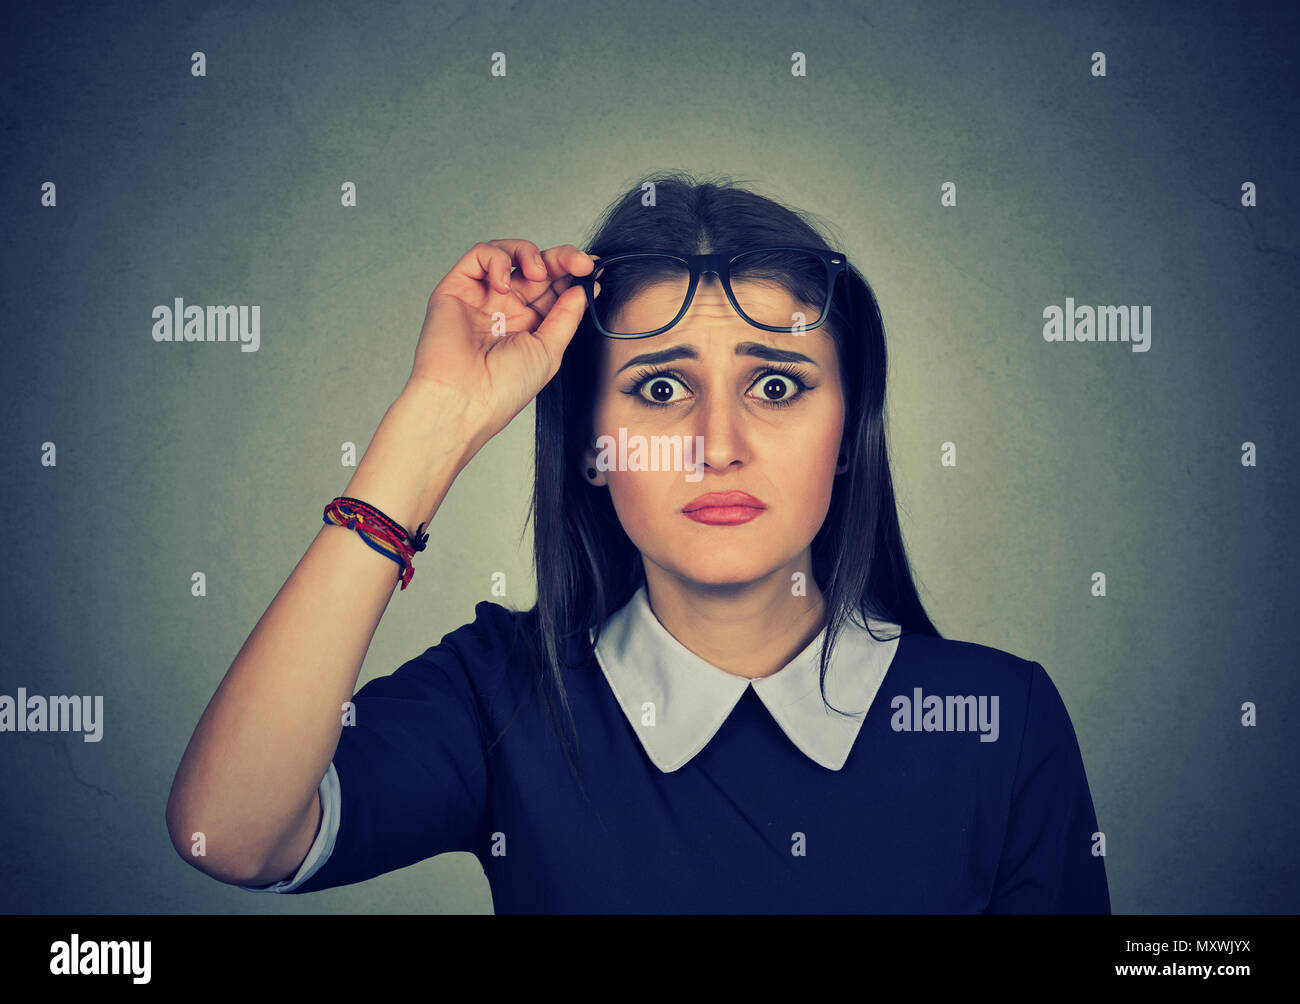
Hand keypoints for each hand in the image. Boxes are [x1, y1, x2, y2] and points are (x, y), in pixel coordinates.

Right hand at [403, 240, 596, 445]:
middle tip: (577, 263)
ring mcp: (481, 296)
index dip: (573, 274)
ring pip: (509, 254)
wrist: (464, 400)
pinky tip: (502, 284)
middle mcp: (506, 308)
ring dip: (529, 254)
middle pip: (536, 266)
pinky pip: (479, 255)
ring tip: (538, 272)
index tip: (592, 269)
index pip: (554, 287)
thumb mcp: (550, 351)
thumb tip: (583, 288)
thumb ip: (567, 316)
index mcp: (529, 325)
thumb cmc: (502, 388)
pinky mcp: (456, 287)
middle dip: (560, 259)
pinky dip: (497, 259)